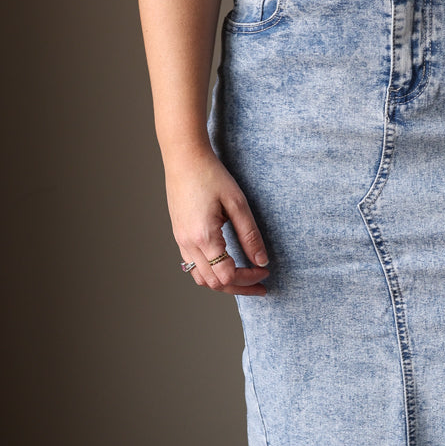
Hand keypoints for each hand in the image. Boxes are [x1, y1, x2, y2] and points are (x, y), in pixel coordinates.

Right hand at [165, 147, 269, 296]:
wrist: (184, 157)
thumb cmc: (211, 175)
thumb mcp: (238, 204)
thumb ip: (250, 235)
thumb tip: (262, 261)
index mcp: (203, 237)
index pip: (228, 275)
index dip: (249, 278)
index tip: (265, 271)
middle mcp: (188, 244)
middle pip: (214, 283)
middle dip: (240, 287)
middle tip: (261, 284)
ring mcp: (180, 241)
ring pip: (201, 279)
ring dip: (224, 284)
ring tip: (244, 280)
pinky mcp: (179, 236)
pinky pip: (193, 266)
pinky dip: (212, 273)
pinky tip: (226, 266)